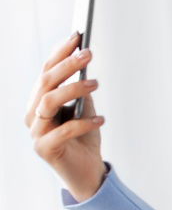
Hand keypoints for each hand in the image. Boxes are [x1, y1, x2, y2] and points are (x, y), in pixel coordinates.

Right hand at [25, 32, 105, 201]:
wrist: (87, 173)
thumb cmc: (85, 140)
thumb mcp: (85, 110)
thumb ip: (81, 90)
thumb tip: (84, 61)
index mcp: (39, 102)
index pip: (46, 72)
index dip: (60, 53)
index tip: (77, 35)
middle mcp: (33, 114)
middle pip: (45, 82)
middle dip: (67, 65)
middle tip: (89, 53)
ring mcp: (35, 132)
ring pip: (49, 101)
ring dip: (73, 89)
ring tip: (95, 83)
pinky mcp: (44, 149)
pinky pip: (63, 131)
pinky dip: (84, 123)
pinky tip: (101, 119)